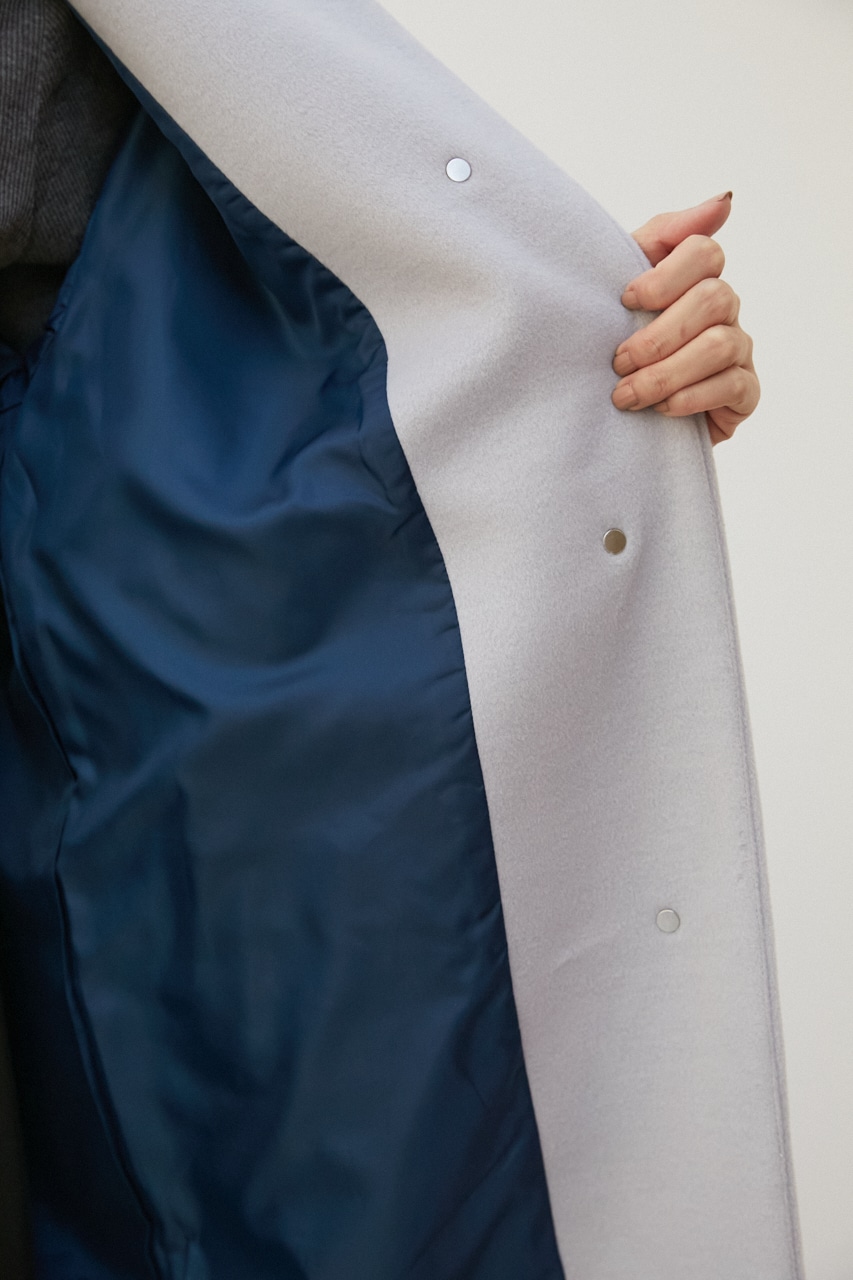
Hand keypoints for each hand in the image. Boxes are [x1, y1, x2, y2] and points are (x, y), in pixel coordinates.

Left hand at [611, 193, 759, 444]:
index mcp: (695, 279)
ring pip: (719, 345)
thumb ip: (662, 238)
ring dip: (667, 372)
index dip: (666, 274)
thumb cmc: (620, 341)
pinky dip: (692, 397)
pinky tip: (661, 409)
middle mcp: (724, 309)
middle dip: (659, 335)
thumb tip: (725, 200)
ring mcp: (739, 350)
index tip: (625, 300)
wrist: (619, 414)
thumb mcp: (623, 287)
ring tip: (627, 394)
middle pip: (713, 299)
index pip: (704, 252)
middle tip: (619, 361)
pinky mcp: (745, 393)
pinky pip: (731, 386)